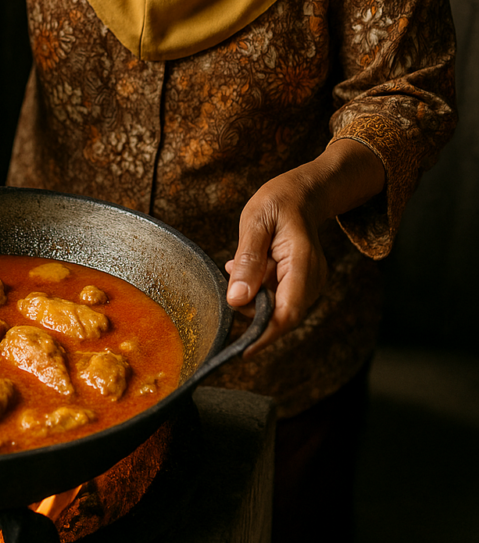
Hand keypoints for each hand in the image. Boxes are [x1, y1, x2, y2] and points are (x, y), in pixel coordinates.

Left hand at [225, 139, 385, 354]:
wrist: (302, 192)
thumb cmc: (279, 202)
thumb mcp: (256, 223)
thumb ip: (248, 261)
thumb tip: (237, 299)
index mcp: (303, 263)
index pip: (287, 313)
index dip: (265, 335)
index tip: (242, 350)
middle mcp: (312, 279)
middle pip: (281, 315)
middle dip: (251, 310)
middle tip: (231, 280)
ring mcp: (309, 282)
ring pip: (277, 307)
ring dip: (253, 297)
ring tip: (236, 266)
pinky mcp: (301, 282)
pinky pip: (277, 296)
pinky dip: (259, 289)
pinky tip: (248, 267)